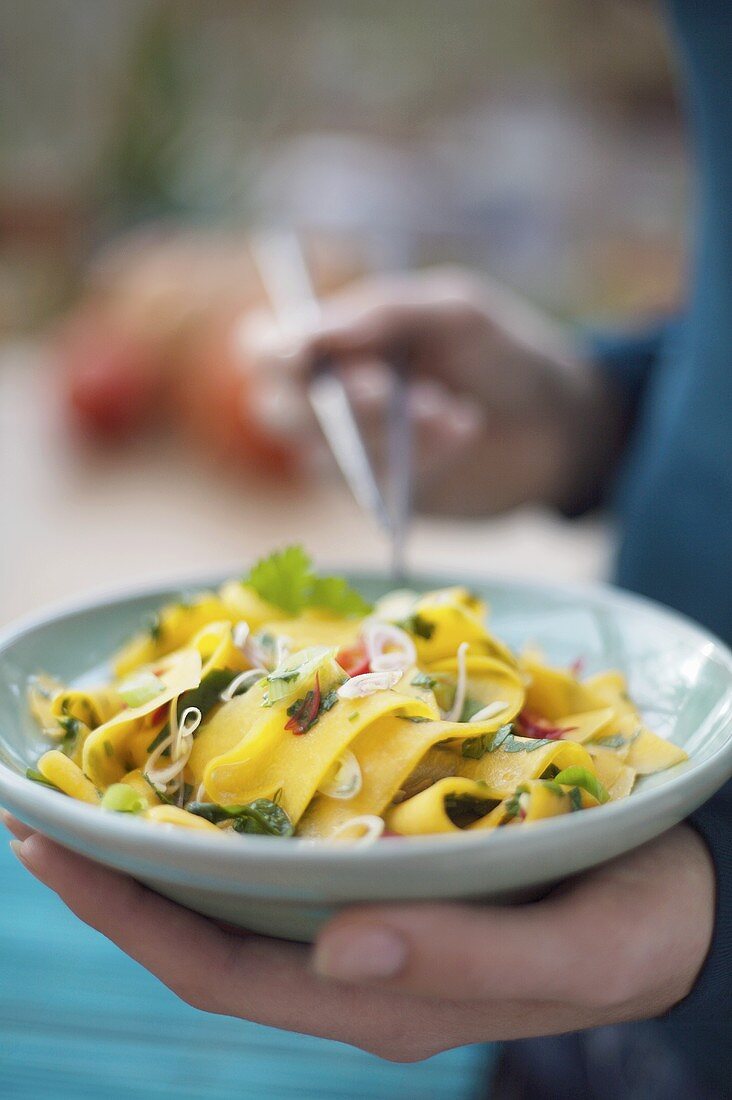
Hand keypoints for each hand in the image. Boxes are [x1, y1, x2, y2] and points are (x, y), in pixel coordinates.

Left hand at [4, 815, 713, 1062]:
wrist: (678, 891)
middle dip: (114, 876)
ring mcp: (366, 920)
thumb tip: (338, 952)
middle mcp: (354, 965)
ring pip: (236, 890)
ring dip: (160, 842)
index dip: (125, 917)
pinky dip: (231, 815)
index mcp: (382, 995)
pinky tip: (210, 764)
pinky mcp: (387, 874)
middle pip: (204, 930)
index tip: (49, 848)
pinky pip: (286, 851)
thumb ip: (472, 962)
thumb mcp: (584, 952)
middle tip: (43, 801)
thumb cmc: (638, 922)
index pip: (219, 970)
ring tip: (100, 776)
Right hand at [238, 268, 624, 515]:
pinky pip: (369, 486)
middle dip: (333, 402)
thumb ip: (385, 313)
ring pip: (325, 453)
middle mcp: (330, 399)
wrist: (561, 427)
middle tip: (390, 391)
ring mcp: (352, 454)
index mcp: (337, 340)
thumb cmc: (503, 354)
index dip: (270, 352)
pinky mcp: (381, 497)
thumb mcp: (456, 311)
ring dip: (387, 432)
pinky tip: (461, 432)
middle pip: (278, 410)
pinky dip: (415, 458)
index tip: (304, 354)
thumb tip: (310, 331)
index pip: (264, 348)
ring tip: (455, 409)